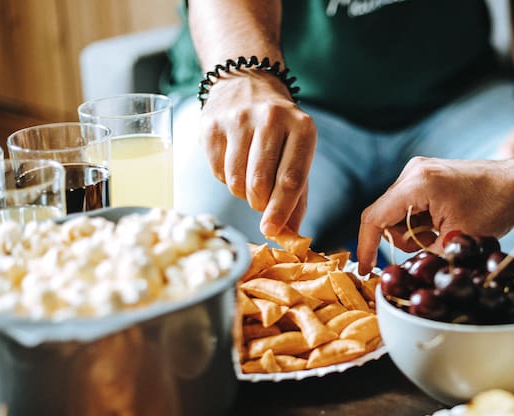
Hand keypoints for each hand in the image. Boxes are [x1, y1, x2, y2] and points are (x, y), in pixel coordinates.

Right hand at [199, 73, 316, 235]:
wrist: (246, 83)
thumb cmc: (278, 131)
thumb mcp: (297, 154)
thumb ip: (297, 195)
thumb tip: (289, 234)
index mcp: (302, 127)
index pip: (291, 178)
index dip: (280, 210)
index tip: (272, 231)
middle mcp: (271, 118)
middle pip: (260, 183)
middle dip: (259, 203)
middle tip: (261, 202)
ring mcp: (238, 119)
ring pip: (236, 180)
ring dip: (242, 193)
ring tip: (248, 180)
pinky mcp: (212, 124)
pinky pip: (216, 171)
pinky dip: (225, 179)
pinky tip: (233, 164)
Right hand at [357, 156, 513, 274]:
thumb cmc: (496, 207)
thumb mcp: (457, 239)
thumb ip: (423, 255)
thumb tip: (404, 272)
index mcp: (416, 184)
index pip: (375, 218)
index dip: (366, 248)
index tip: (365, 271)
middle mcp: (412, 172)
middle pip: (384, 217)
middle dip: (402, 240)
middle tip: (430, 248)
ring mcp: (418, 170)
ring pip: (397, 214)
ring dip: (413, 232)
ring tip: (444, 232)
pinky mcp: (427, 175)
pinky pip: (409, 206)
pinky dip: (421, 222)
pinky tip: (444, 223)